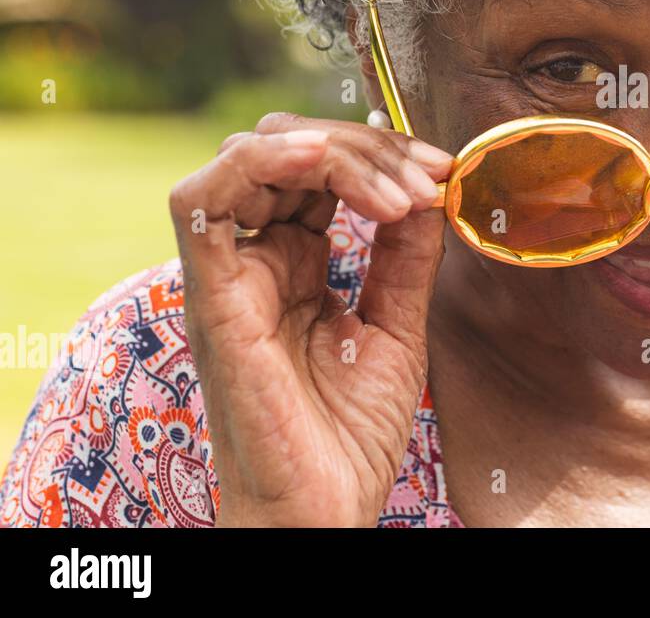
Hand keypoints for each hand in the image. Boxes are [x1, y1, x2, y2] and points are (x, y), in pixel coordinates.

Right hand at [169, 112, 451, 526]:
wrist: (325, 510)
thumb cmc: (351, 435)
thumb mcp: (398, 326)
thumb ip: (406, 257)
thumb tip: (429, 187)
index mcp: (296, 264)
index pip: (322, 170)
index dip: (381, 153)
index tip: (443, 172)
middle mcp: (256, 261)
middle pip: (289, 152)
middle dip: (366, 147)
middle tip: (428, 179)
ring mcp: (230, 276)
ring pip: (249, 159)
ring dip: (330, 153)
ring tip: (395, 191)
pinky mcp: (211, 299)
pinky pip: (199, 203)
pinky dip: (258, 163)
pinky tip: (320, 160)